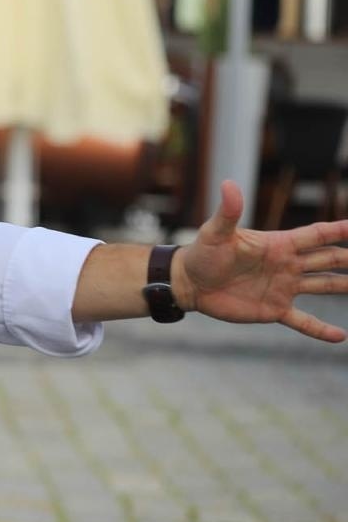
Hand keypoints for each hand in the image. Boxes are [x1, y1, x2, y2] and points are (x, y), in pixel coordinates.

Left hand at [176, 180, 347, 341]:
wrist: (189, 283)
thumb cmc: (202, 254)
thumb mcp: (215, 233)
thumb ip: (228, 212)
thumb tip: (229, 184)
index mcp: (279, 245)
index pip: (317, 235)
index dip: (340, 230)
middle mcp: (287, 265)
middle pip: (329, 259)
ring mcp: (283, 287)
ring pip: (325, 286)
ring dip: (345, 286)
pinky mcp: (274, 309)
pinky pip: (303, 321)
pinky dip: (321, 330)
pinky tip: (339, 337)